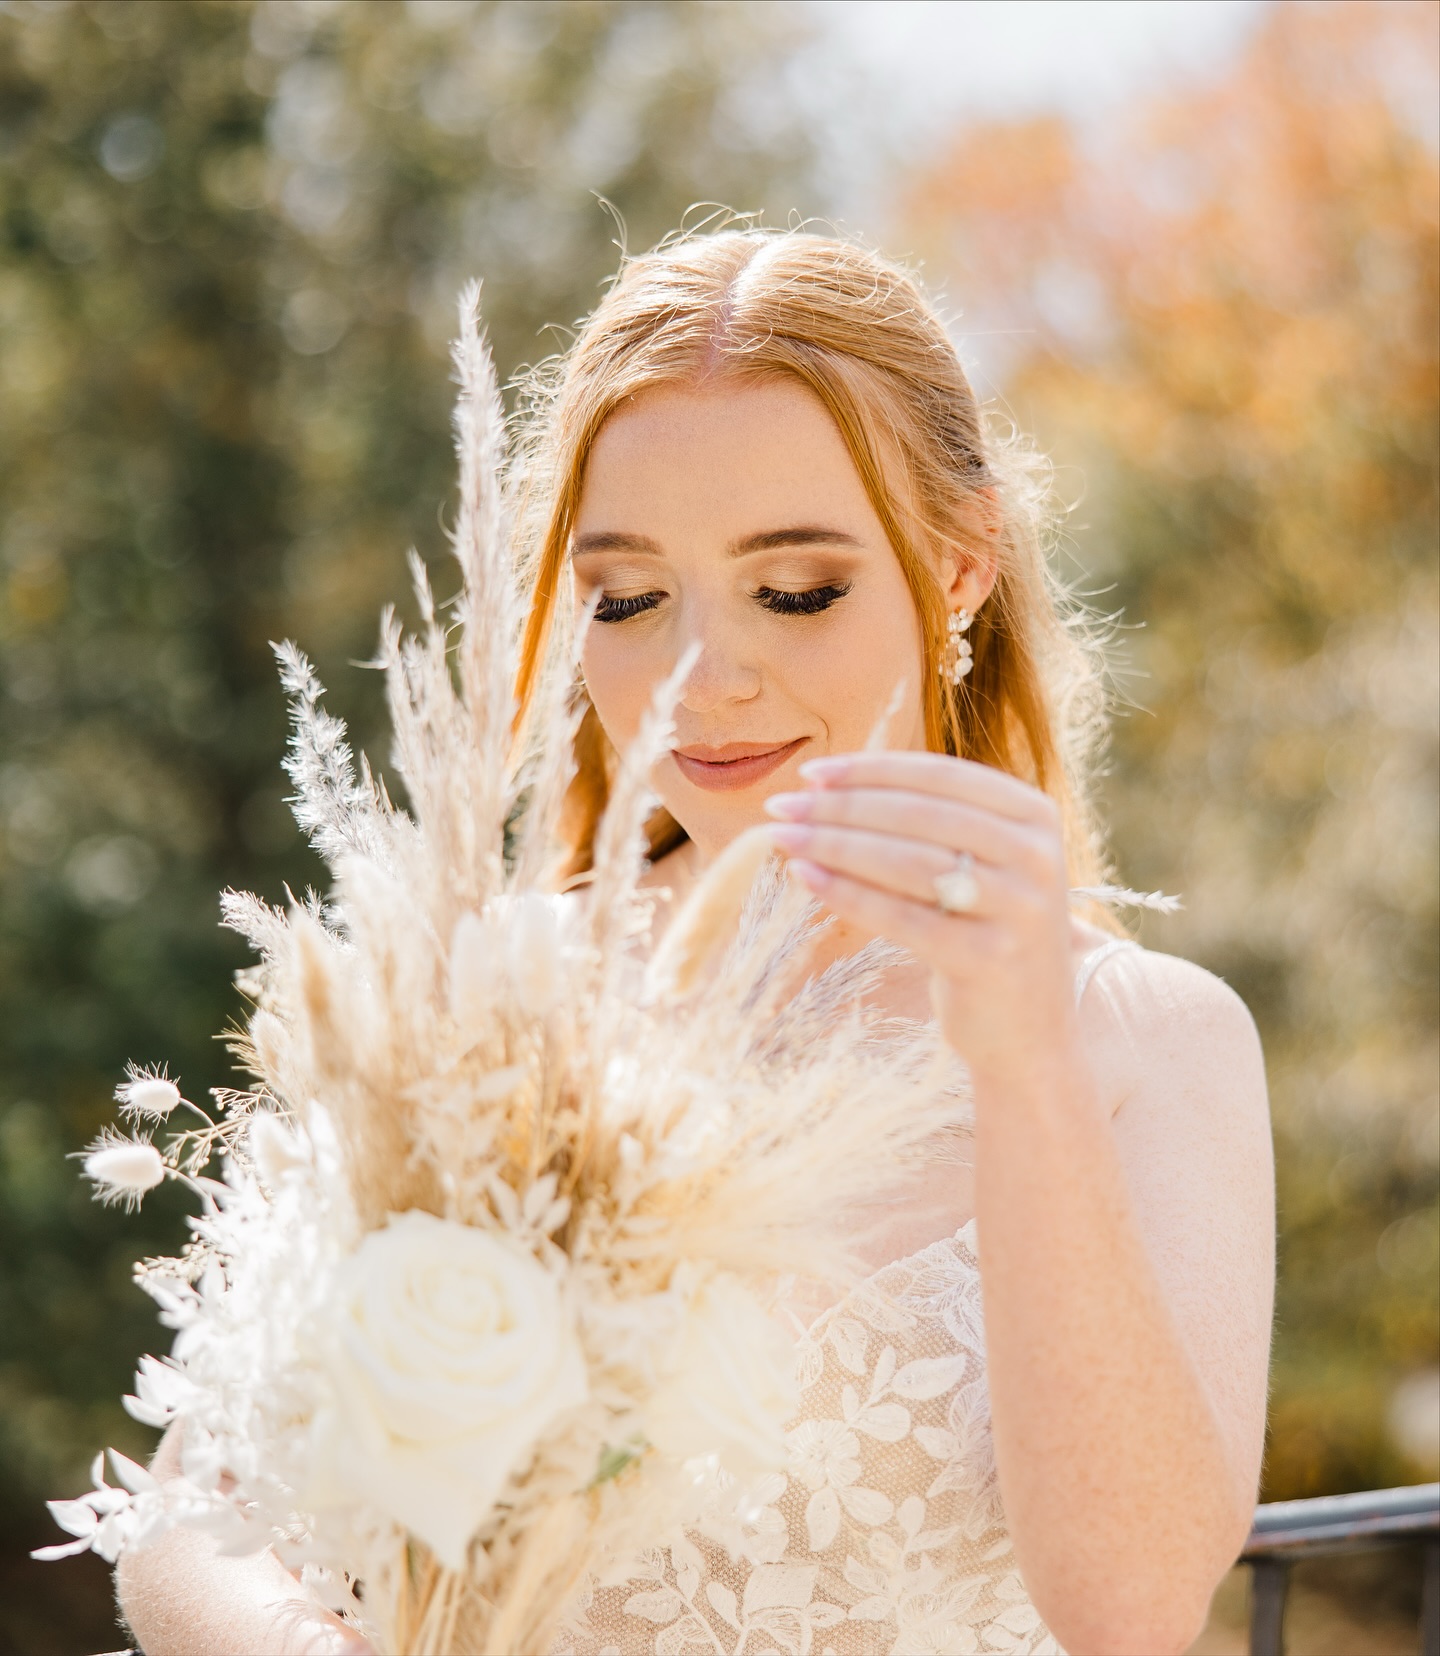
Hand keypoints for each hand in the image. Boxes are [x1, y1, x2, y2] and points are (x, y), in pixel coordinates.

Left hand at [764, 752, 1080, 1085]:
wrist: (1031, 1034)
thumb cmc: (981, 932)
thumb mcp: (977, 864)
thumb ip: (924, 821)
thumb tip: (822, 785)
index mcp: (1035, 816)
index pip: (939, 775)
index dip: (869, 770)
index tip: (810, 772)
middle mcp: (1037, 856)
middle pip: (917, 816)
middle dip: (840, 807)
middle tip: (781, 807)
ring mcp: (1020, 909)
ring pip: (907, 863)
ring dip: (834, 845)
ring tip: (782, 838)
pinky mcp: (990, 959)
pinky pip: (903, 918)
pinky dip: (848, 894)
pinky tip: (805, 879)